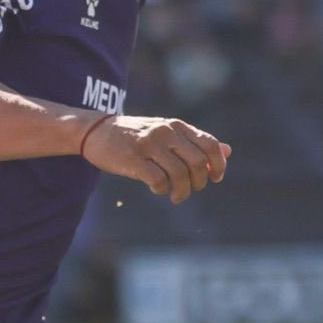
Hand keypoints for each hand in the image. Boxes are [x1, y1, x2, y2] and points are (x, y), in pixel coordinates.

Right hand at [81, 114, 230, 204]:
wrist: (94, 130)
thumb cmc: (133, 135)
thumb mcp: (165, 133)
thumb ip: (194, 142)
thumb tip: (227, 151)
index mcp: (175, 126)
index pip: (210, 144)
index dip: (217, 164)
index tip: (214, 177)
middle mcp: (164, 132)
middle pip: (197, 163)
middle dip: (199, 182)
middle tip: (189, 189)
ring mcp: (148, 144)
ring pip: (180, 174)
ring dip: (181, 191)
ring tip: (175, 196)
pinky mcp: (132, 159)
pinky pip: (157, 180)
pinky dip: (161, 189)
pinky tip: (157, 189)